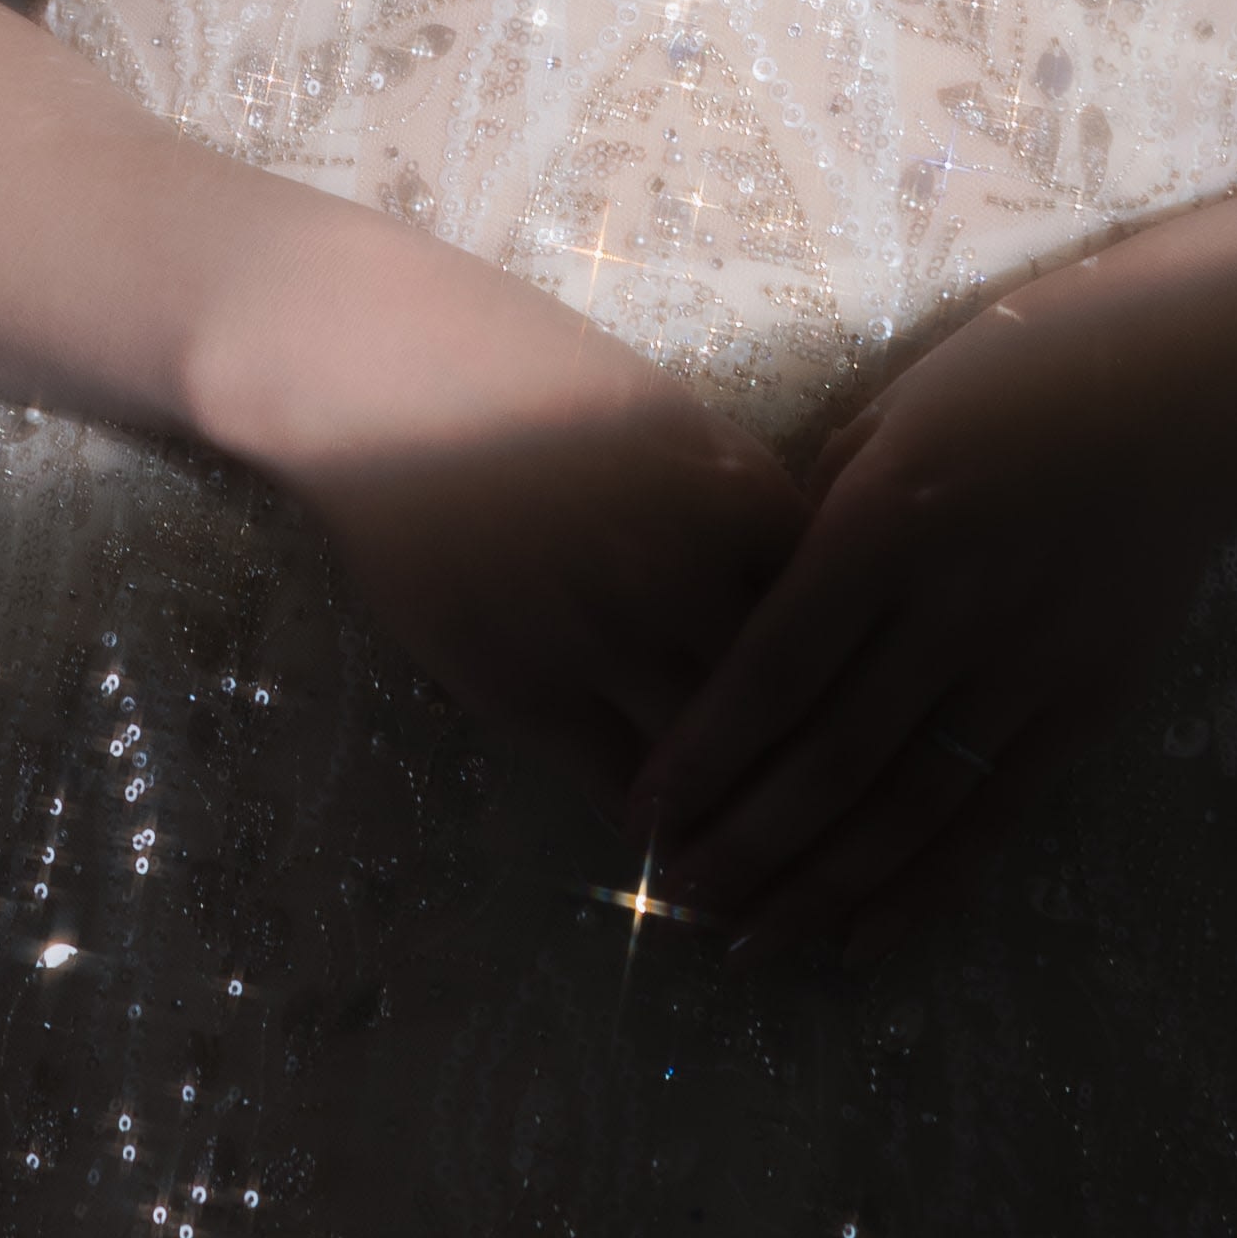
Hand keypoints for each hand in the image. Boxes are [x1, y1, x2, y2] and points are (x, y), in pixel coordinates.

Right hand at [244, 243, 808, 802]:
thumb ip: (730, 497)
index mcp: (735, 491)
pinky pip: (622, 786)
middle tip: (841, 825)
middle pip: (794, 703)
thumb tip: (796, 577)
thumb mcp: (658, 410)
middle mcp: (688, 569)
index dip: (852, 669)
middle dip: (818, 767)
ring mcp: (607, 633)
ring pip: (714, 761)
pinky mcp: (527, 685)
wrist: (380, 365)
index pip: (841, 613)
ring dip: (744, 821)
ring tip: (764, 872)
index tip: (857, 714)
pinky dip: (657, 826)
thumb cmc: (520, 368)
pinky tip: (669, 843)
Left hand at [629, 288, 1236, 950]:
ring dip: (820, 886)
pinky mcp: (1088, 708)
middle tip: (674, 895)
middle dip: (744, 840)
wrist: (1177, 387)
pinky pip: (995, 819)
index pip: (775, 667)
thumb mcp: (884, 417)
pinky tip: (863, 938)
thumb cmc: (1004, 378)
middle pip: (832, 757)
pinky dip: (927, 889)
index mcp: (887, 524)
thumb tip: (736, 605)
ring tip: (746, 940)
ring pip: (909, 809)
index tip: (641, 810)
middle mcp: (955, 608)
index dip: (705, 751)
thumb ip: (812, 514)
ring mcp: (1030, 668)